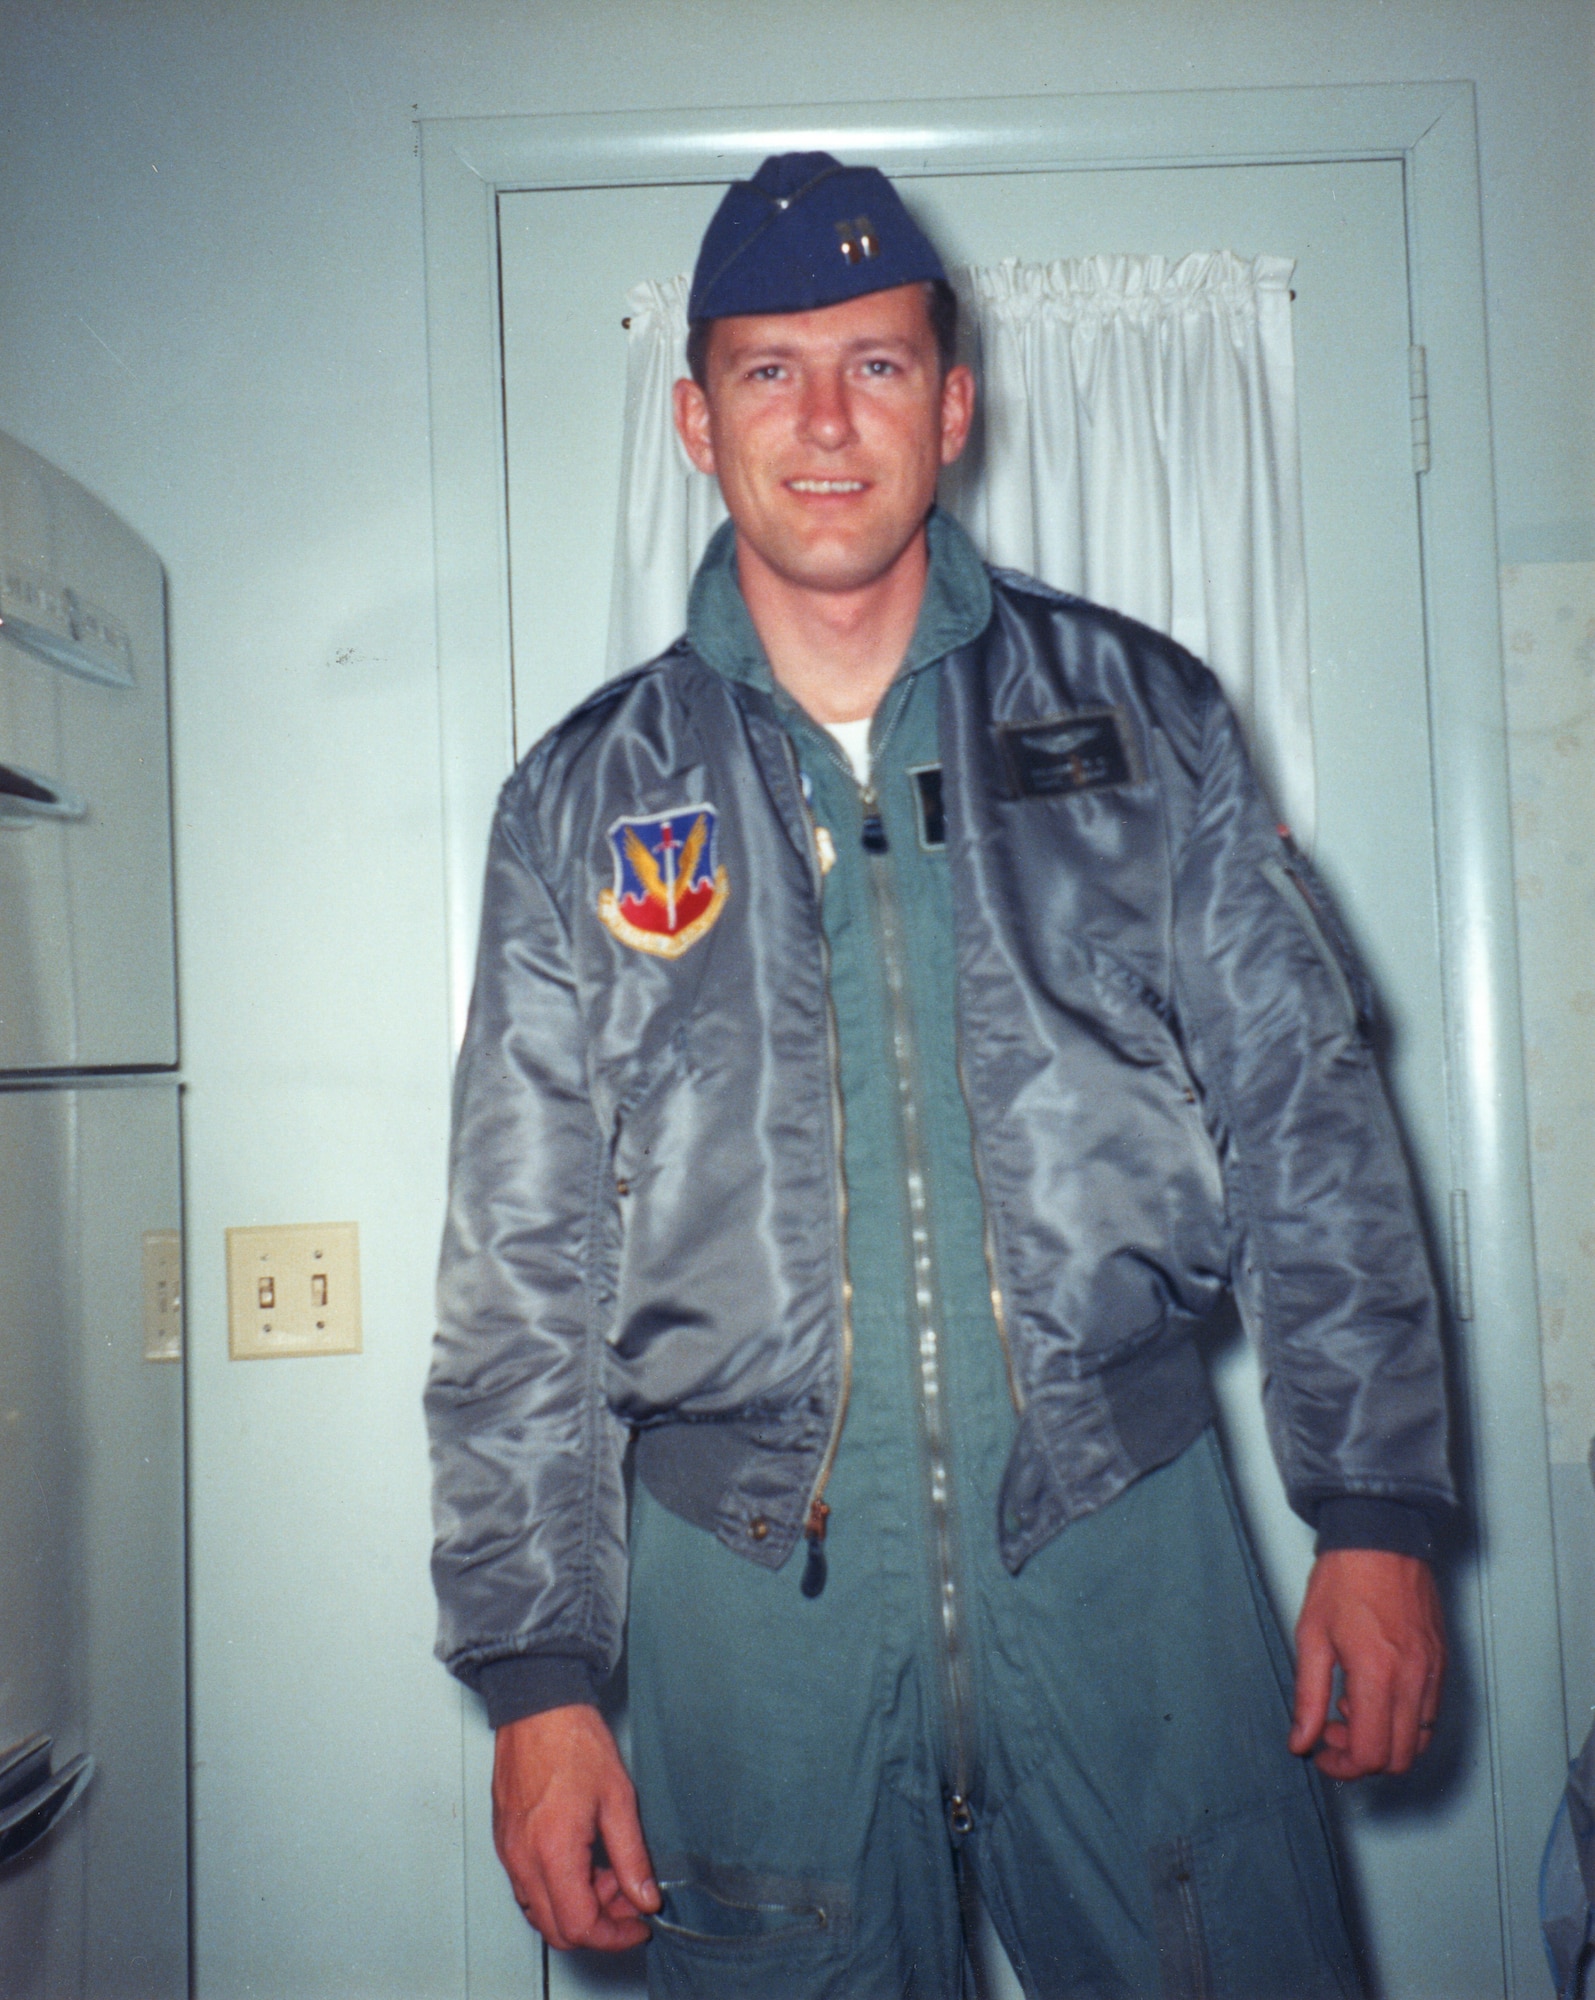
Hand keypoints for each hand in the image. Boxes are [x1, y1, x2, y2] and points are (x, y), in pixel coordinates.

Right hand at [492, 1704, 659, 1950]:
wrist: (537, 1706)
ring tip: (608, 1871)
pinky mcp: (504, 1842)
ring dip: (577, 1906)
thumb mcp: (618, 1798)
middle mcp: (523, 1859)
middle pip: (557, 1929)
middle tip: (628, 1898)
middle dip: (599, 1924)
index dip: (615, 1935)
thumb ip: (633, 1856)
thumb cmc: (574, 1741)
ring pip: (541, 1911)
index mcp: (553, 1850)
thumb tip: (645, 1897)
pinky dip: (558, 1888)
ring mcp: (508, 1852)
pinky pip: (528, 1886)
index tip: (639, 1924)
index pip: (580, 1925)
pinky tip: (583, 1859)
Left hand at [1289, 1549, 1445, 1778]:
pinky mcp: (1443, 1663)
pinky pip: (1431, 1715)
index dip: (1342, 1765)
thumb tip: (1301, 1741)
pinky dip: (1404, 1721)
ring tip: (1352, 1707)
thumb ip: (1307, 1696)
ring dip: (1385, 1741)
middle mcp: (1414, 1680)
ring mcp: (1435, 1673)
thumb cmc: (1344, 1579)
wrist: (1381, 1536)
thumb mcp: (1311, 1636)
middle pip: (1399, 1758)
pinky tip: (1375, 1693)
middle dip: (1362, 1758)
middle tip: (1332, 1731)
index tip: (1319, 1751)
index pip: (1370, 1754)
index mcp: (1377, 1673)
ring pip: (1419, 1742)